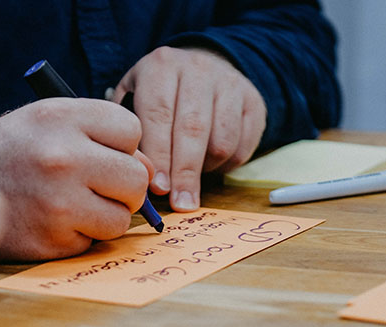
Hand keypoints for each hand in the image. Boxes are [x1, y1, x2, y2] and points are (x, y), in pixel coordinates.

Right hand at [0, 98, 151, 260]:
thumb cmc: (16, 149)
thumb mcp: (52, 122)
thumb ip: (103, 137)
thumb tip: (152, 172)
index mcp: (61, 117)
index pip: (132, 130)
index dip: (122, 145)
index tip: (100, 151)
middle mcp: (61, 156)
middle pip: (137, 179)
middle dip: (124, 186)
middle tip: (96, 185)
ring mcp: (58, 202)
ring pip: (122, 218)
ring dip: (105, 215)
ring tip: (73, 203)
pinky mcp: (53, 240)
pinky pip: (94, 242)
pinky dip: (81, 236)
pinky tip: (54, 221)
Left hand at [113, 47, 266, 211]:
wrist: (204, 64)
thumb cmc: (161, 95)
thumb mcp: (136, 99)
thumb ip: (132, 132)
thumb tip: (135, 174)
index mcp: (161, 66)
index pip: (159, 115)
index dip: (158, 155)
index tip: (158, 188)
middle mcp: (198, 69)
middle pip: (193, 129)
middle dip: (185, 173)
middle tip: (181, 203)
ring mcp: (230, 83)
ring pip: (222, 141)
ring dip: (207, 168)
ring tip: (191, 175)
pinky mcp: (253, 101)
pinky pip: (242, 145)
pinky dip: (227, 165)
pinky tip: (211, 162)